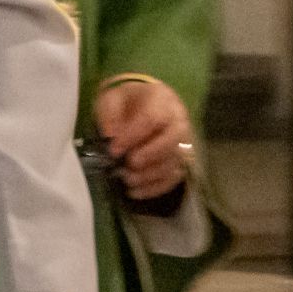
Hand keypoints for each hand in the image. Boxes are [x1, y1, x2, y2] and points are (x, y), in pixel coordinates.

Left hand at [96, 77, 193, 203]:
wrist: (143, 103)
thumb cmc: (126, 101)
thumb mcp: (111, 99)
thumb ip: (109, 115)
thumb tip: (110, 137)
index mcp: (161, 99)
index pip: (152, 118)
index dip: (133, 135)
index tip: (114, 149)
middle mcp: (178, 120)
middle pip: (173, 139)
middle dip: (150, 154)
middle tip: (129, 164)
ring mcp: (182, 141)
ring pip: (174, 161)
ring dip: (150, 174)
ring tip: (127, 179)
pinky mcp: (180, 160)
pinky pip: (174, 177)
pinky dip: (155, 188)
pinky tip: (135, 192)